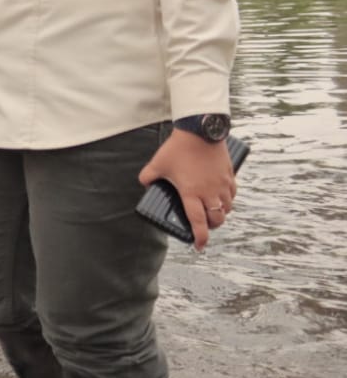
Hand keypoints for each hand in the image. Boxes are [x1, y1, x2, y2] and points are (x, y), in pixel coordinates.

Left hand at [138, 128, 237, 250]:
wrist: (200, 131)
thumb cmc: (178, 148)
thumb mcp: (157, 164)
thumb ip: (147, 177)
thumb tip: (144, 184)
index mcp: (192, 193)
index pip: (198, 222)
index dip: (200, 238)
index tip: (199, 247)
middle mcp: (210, 192)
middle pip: (216, 219)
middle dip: (211, 226)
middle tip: (204, 226)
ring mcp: (222, 184)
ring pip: (227, 208)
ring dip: (220, 214)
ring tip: (211, 212)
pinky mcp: (229, 175)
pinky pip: (232, 194)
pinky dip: (228, 200)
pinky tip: (221, 198)